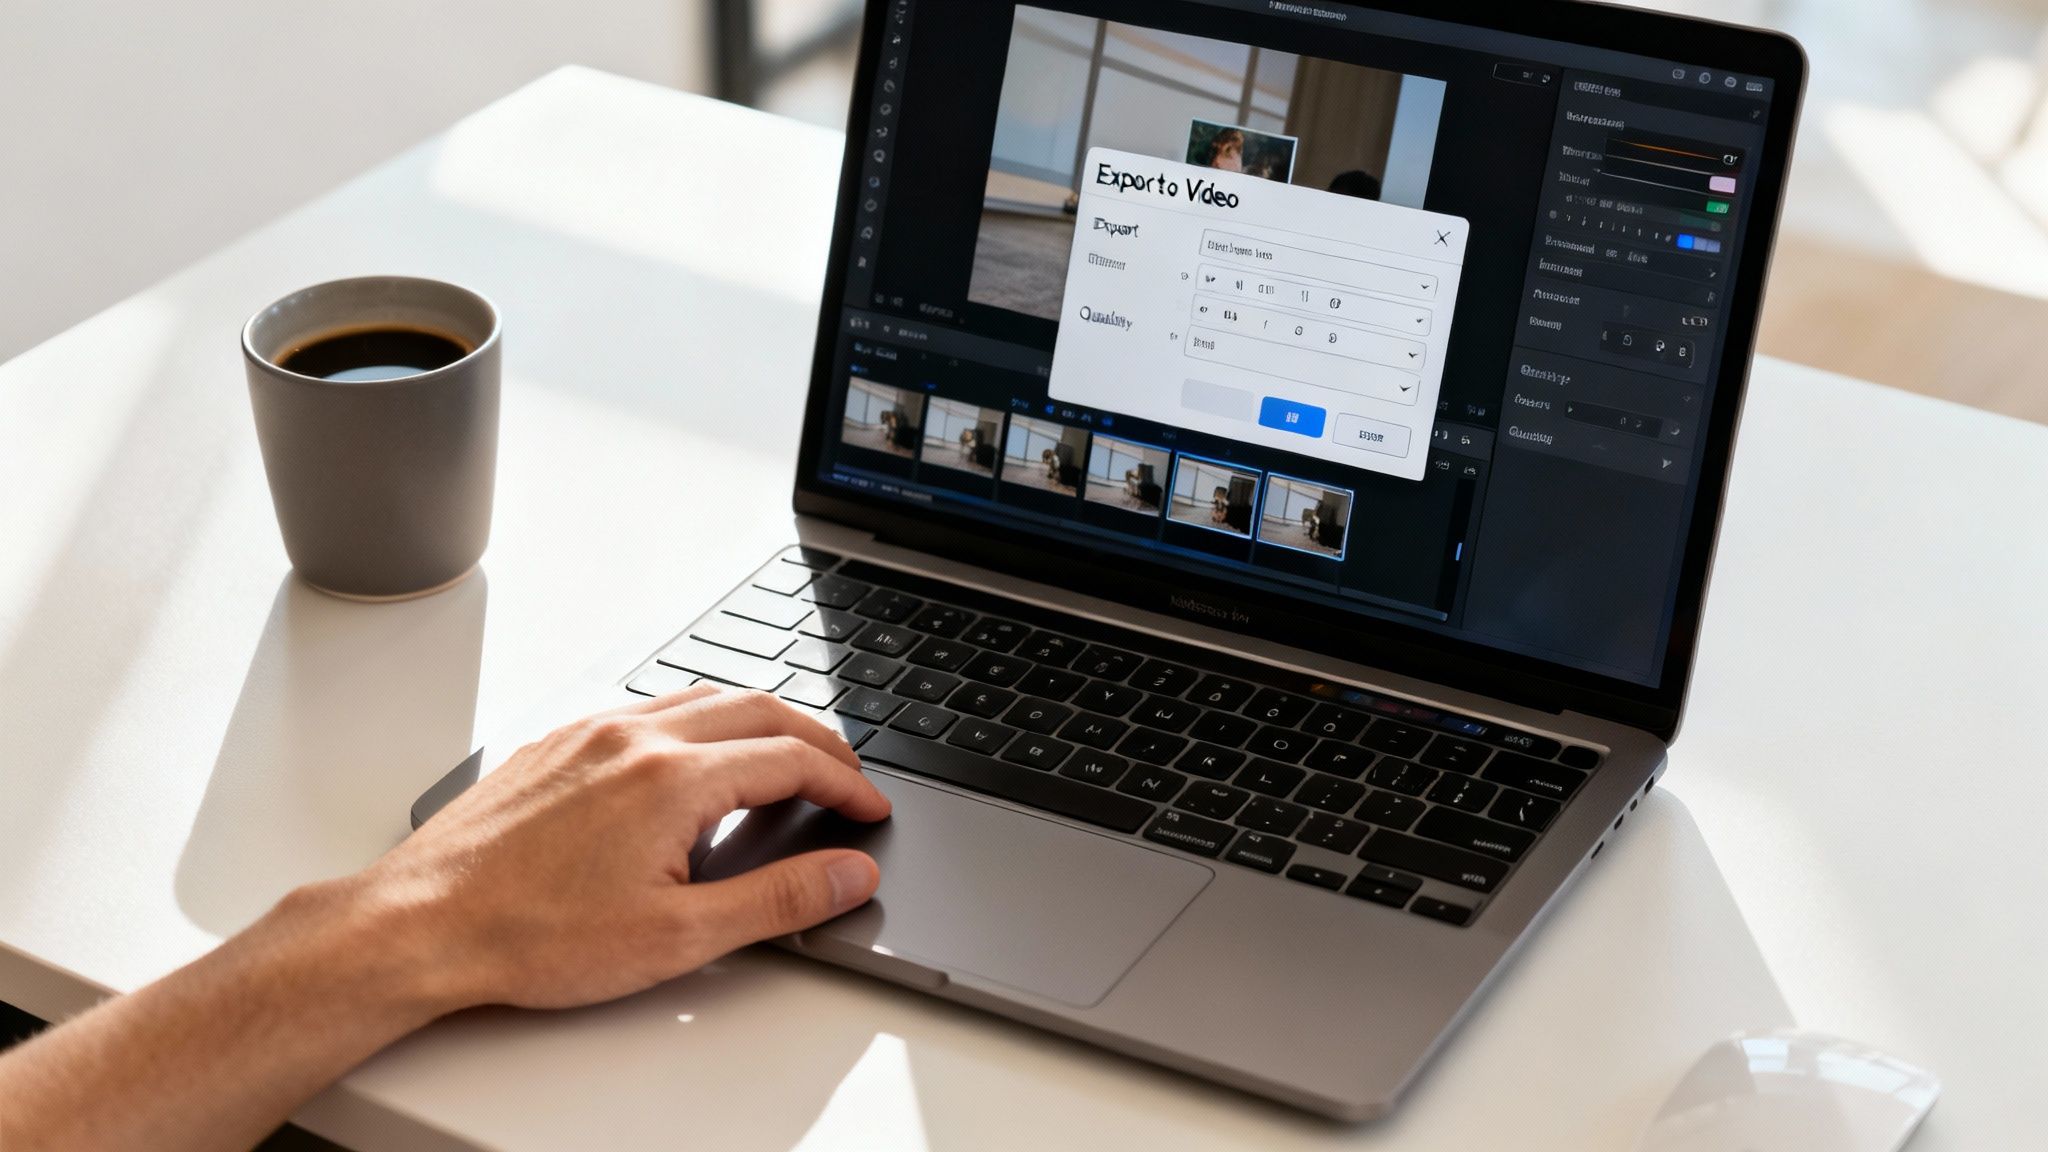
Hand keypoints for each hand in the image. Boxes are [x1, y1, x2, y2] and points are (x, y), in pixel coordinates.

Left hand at [346, 683, 891, 1013]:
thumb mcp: (677, 936)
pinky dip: (699, 720)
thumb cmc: (531, 936)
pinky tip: (697, 758)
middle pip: (758, 708)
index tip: (868, 811)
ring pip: (702, 697)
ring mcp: (590, 732)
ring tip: (787, 759)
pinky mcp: (557, 742)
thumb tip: (847, 874)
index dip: (845, 785)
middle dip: (816, 741)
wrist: (422, 925)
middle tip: (847, 778)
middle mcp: (634, 736)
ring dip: (759, 721)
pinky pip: (649, 706)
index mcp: (673, 778)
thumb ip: (778, 899)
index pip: (792, 760)